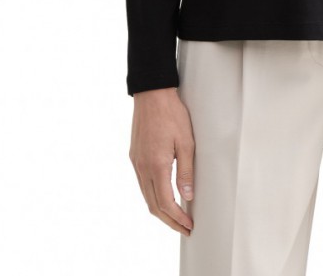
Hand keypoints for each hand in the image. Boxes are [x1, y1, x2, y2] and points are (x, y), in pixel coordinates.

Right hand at [129, 87, 194, 235]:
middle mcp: (142, 167)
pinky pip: (142, 184)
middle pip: (153, 205)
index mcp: (156, 165)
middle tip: (184, 228)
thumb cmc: (172, 114)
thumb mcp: (186, 142)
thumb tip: (187, 197)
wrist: (152, 94)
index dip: (177, 218)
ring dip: (160, 210)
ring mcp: (136, 163)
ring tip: (175, 217)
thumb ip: (186, 172)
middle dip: (168, 221)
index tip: (188, 225)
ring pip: (145, 196)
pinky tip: (162, 196)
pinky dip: (152, 196)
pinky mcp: (134, 157)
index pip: (165, 203)